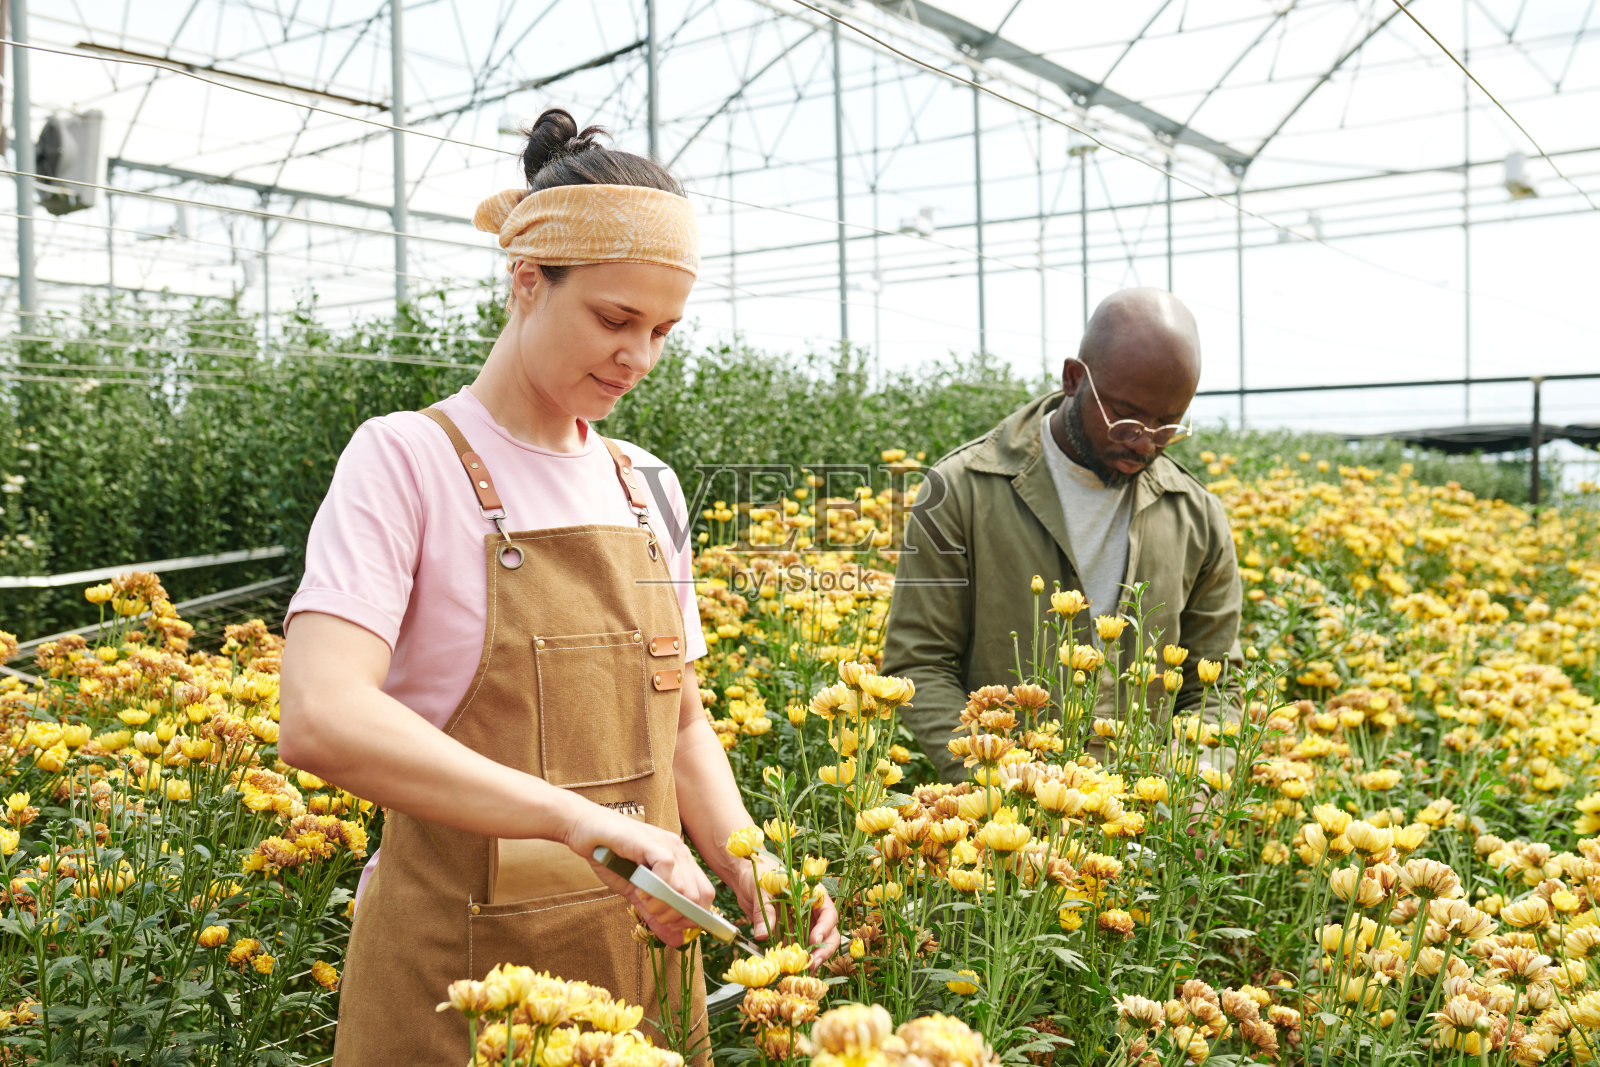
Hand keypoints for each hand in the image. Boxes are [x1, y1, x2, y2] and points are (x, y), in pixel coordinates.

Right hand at [561, 800, 713, 947]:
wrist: (586, 831)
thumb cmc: (610, 858)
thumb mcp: (637, 894)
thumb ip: (657, 916)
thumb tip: (677, 942)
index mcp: (681, 863)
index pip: (705, 895)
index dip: (691, 918)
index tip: (670, 926)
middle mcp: (680, 852)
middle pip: (699, 897)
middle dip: (676, 917)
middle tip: (653, 913)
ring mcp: (668, 845)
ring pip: (685, 888)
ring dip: (663, 906)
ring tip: (644, 900)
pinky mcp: (653, 843)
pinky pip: (667, 870)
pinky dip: (654, 889)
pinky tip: (639, 889)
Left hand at [729, 856, 840, 968]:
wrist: (745, 876)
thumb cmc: (758, 873)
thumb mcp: (762, 889)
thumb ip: (764, 911)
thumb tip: (761, 934)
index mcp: (812, 893)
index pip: (827, 912)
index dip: (825, 928)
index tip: (814, 941)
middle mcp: (811, 909)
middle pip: (827, 932)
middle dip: (823, 950)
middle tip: (811, 964)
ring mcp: (801, 922)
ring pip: (814, 943)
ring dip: (810, 957)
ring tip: (801, 971)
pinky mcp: (789, 931)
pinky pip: (796, 946)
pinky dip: (794, 958)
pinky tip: (788, 968)